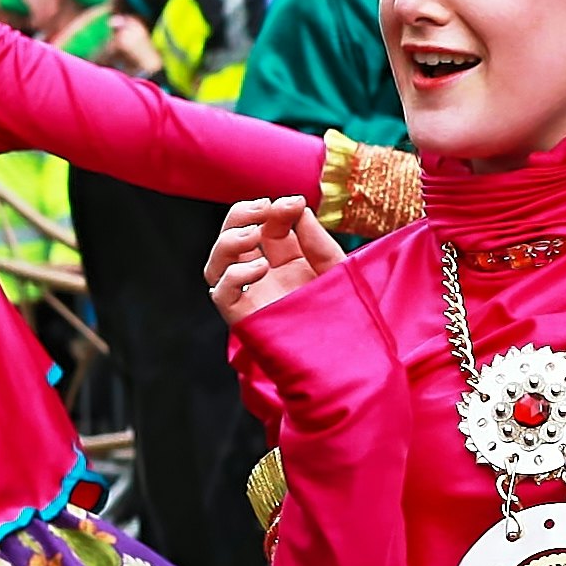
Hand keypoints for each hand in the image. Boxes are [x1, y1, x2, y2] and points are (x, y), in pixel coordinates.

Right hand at [204, 194, 344, 325]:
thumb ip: (317, 240)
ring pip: (217, 264)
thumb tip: (297, 207)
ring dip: (228, 240)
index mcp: (287, 264)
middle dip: (241, 215)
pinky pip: (221, 294)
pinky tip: (260, 267)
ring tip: (253, 233)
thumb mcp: (336, 270)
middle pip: (234, 239)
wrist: (347, 363)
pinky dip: (233, 275)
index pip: (267, 227)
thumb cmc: (347, 319)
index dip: (275, 209)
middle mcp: (264, 279)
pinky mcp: (245, 318)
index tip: (293, 202)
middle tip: (263, 207)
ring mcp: (252, 298)